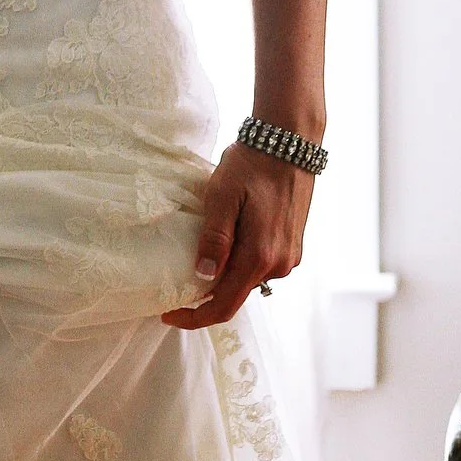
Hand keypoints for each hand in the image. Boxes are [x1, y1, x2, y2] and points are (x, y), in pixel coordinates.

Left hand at [161, 141, 313, 328]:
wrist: (290, 143)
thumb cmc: (252, 165)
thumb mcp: (222, 195)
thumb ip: (214, 237)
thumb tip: (203, 276)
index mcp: (259, 257)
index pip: (223, 305)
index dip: (194, 317)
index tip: (168, 314)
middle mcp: (279, 265)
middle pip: (235, 295)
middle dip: (205, 295)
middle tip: (176, 282)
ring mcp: (289, 257)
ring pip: (247, 279)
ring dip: (224, 275)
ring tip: (200, 253)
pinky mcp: (292, 247)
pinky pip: (260, 266)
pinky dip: (240, 263)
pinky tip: (227, 241)